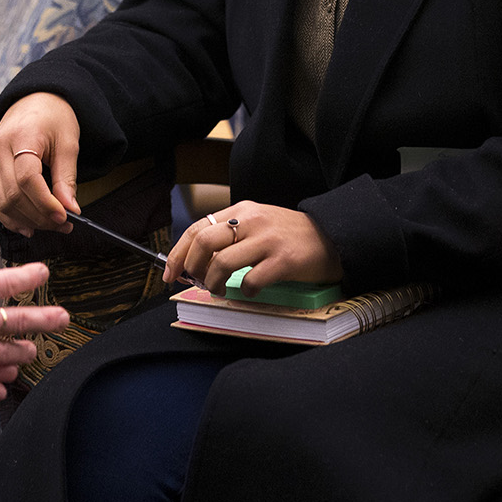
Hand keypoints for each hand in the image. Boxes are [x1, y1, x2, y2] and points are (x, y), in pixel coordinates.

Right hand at [0, 92, 81, 236]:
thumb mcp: (68, 143)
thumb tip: (70, 209)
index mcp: (21, 136)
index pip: (27, 178)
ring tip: (50, 225)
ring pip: (1, 203)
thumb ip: (66, 178)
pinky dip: (10, 218)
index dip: (45, 203)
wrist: (33, 101)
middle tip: (63, 225)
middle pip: (13, 194)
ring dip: (26, 221)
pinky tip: (28, 226)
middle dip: (39, 216)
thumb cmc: (53, 119)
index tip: (65, 217)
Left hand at [163, 200, 341, 295]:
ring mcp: (268, 240)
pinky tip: (249, 291)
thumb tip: (196, 260)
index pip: (196, 228)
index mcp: (241, 210)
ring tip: (218, 291)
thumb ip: (230, 234)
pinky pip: (251, 280)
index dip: (178, 253)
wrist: (332, 237)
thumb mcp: (257, 223)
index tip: (170, 273)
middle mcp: (251, 220)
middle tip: (196, 282)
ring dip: (213, 283)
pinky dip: (244, 291)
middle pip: (204, 242)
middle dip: (192, 267)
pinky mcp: (284, 260)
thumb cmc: (289, 234)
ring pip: (222, 263)